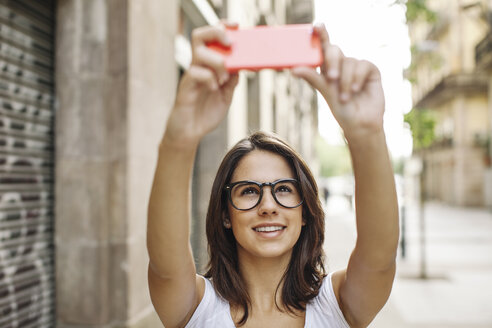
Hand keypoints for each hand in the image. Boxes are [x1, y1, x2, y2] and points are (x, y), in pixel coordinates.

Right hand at [165, 23, 238, 146]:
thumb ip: (232, 82)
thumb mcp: (226, 97)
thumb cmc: (205, 113)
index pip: (211, 38)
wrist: (190, 133)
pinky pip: (195, 73)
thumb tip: (242, 67)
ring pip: (199, 53)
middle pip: (200, 36)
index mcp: (208, 66)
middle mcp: (198, 66)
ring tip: (224, 78)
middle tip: (229, 44)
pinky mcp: (186, 87)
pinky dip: (209, 78)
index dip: (222, 27)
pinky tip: (215, 88)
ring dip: (217, 61)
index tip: (236, 26)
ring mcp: (191, 76)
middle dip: (216, 33)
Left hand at [292, 24, 384, 141]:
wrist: (361, 124)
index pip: (323, 47)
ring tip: (345, 97)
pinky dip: (357, 79)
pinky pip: (362, 65)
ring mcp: (356, 66)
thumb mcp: (325, 92)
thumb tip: (293, 69)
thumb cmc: (342, 111)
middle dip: (332, 62)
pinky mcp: (370, 70)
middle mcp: (342, 65)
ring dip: (345, 81)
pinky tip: (355, 91)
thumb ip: (312, 77)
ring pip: (349, 62)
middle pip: (335, 50)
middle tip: (332, 78)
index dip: (321, 34)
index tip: (317, 26)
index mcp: (328, 69)